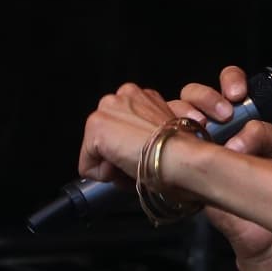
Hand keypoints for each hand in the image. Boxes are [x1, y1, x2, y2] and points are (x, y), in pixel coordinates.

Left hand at [76, 82, 206, 188]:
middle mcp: (123, 94)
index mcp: (141, 95)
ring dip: (112, 163)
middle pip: (106, 136)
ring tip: (134, 165)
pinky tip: (125, 168)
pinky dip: (104, 175)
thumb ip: (150, 131)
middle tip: (140, 161)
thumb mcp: (166, 133)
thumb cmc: (183, 151)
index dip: (132, 147)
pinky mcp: (96, 126)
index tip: (148, 153)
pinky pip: (88, 166)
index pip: (121, 127)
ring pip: (95, 150)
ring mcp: (108, 108)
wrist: (183, 156)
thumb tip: (142, 146)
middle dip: (118, 153)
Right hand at [178, 65, 271, 264]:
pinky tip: (183, 144)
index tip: (236, 94)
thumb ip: (267, 132)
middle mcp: (214, 127)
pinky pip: (165, 147)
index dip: (229, 81)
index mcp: (239, 118)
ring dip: (184, 114)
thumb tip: (237, 138)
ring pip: (174, 114)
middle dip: (203, 97)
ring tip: (202, 129)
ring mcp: (194, 145)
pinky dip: (169, 140)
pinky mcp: (180, 167)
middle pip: (194, 95)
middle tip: (221, 115)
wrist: (263, 228)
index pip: (228, 85)